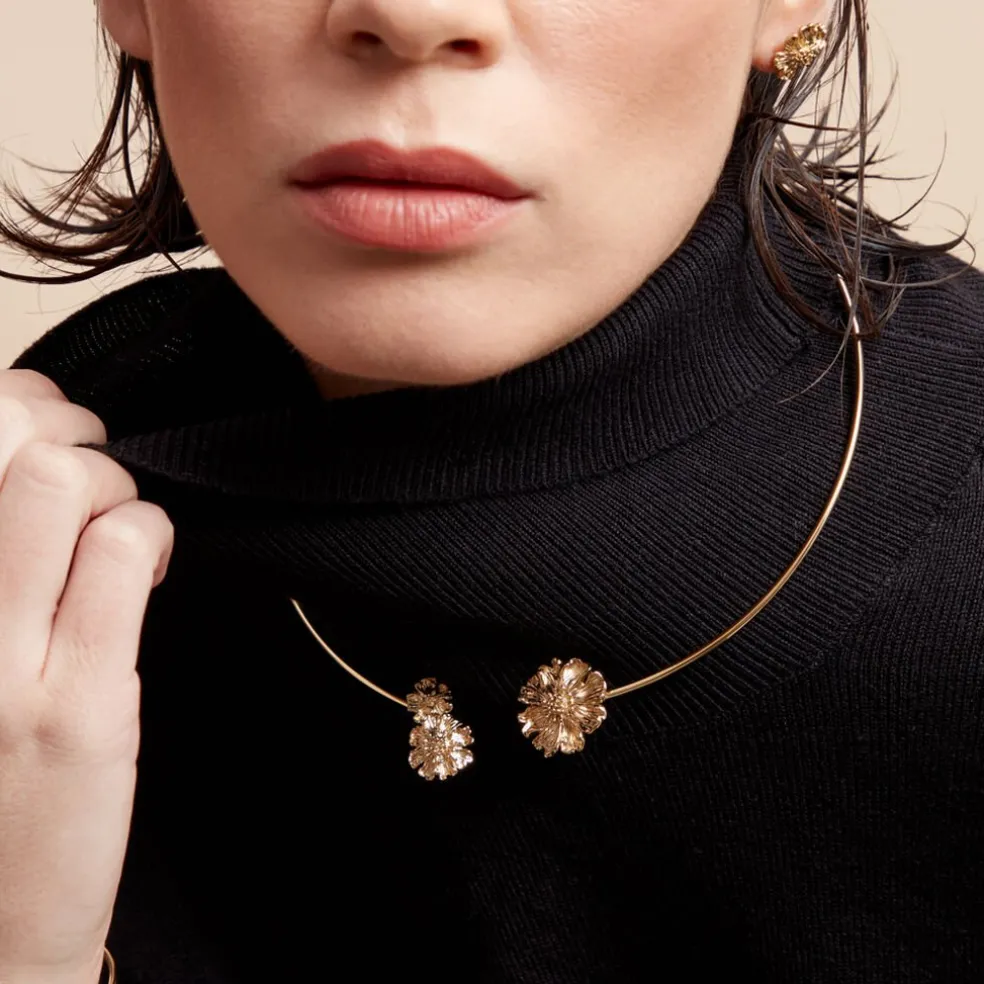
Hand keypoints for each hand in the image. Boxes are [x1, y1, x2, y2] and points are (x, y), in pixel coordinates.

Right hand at [0, 370, 173, 982]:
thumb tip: (37, 463)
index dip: (14, 407)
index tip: (44, 434)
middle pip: (8, 442)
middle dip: (71, 431)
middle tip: (95, 478)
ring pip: (64, 481)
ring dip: (116, 485)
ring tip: (121, 531)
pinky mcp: (77, 700)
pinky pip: (127, 552)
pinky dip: (154, 537)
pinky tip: (153, 568)